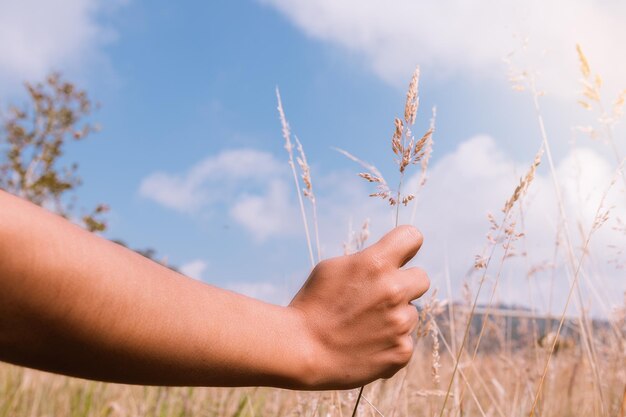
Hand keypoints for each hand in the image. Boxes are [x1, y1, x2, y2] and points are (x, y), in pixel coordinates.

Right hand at [289, 225, 428, 388]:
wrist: (301, 351)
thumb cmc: (312, 305)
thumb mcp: (331, 268)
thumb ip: (366, 260)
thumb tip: (389, 259)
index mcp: (376, 263)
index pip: (412, 237)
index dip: (406, 245)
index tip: (399, 254)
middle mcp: (393, 290)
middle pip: (421, 277)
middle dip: (404, 284)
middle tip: (379, 296)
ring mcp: (400, 323)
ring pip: (411, 313)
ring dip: (394, 316)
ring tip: (364, 326)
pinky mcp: (402, 351)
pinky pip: (405, 340)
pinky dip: (390, 343)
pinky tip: (366, 345)